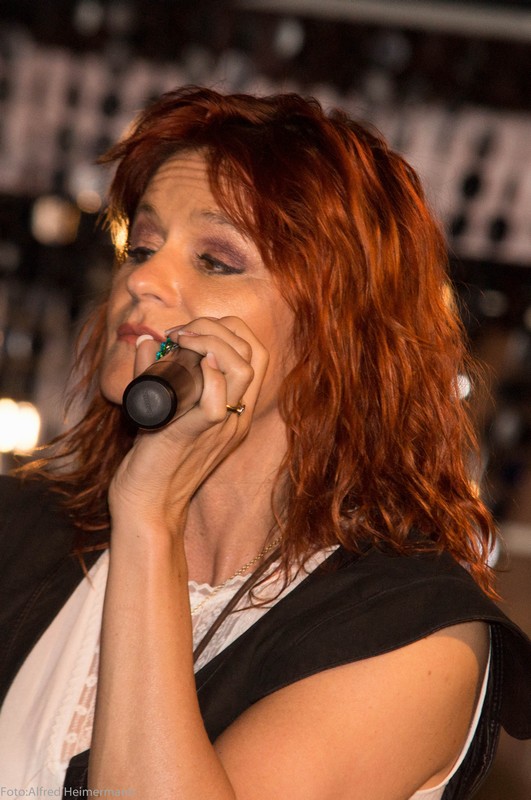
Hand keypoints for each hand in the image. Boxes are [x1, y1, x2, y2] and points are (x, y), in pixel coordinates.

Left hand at [108, 316, 268, 531]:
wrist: (148, 504)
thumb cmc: (153, 458)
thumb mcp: (162, 409)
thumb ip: (155, 374)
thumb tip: (143, 341)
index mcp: (236, 409)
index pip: (257, 354)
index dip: (231, 329)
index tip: (192, 330)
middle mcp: (236, 416)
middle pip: (254, 354)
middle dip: (219, 327)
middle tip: (181, 333)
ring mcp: (221, 426)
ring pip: (242, 369)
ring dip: (210, 341)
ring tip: (180, 341)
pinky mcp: (195, 435)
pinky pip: (215, 401)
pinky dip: (203, 374)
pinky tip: (182, 364)